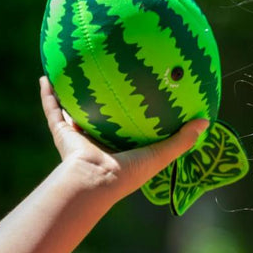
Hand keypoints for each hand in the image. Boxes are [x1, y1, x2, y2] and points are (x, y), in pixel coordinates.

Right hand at [39, 76, 207, 198]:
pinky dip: (47, 95)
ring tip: (70, 71)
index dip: (133, 111)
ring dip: (70, 93)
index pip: (128, 126)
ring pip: (72, 110)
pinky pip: (52, 110)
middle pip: (100, 115)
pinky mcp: (62, 133)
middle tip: (107, 76)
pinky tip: (46, 76)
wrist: (95, 181)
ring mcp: (78, 136)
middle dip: (102, 99)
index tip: (140, 91)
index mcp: (121, 147)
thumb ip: (183, 139)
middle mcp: (99, 140)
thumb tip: (206, 120)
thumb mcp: (161, 154)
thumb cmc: (129, 172)